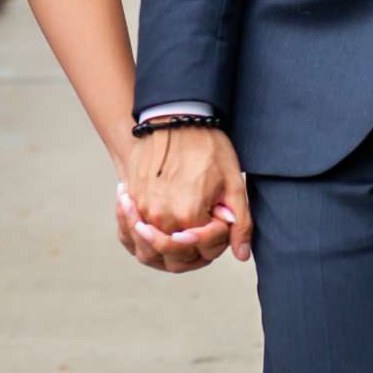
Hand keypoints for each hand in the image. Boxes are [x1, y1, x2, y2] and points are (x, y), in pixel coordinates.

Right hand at [119, 126, 251, 271]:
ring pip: (150, 248)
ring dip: (164, 246)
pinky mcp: (132, 199)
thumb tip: (241, 255)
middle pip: (175, 255)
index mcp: (189, 216)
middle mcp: (161, 218)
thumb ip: (239, 223)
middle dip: (191, 247)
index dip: (216, 236)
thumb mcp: (233, 183)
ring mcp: (142, 209)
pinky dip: (141, 233)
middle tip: (198, 228)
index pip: (203, 248)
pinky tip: (151, 224)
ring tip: (174, 231)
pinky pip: (132, 229)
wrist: (175, 118)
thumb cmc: (208, 147)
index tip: (220, 216)